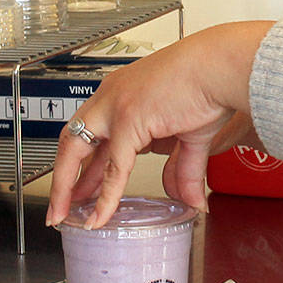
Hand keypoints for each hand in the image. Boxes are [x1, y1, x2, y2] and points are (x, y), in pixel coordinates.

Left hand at [47, 22, 273, 228]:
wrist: (222, 65)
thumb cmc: (211, 84)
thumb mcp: (191, 135)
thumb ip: (184, 169)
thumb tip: (188, 199)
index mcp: (122, 94)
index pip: (90, 131)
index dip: (83, 163)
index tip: (79, 186)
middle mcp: (111, 98)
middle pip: (72, 139)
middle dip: (64, 176)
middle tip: (60, 205)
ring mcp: (116, 109)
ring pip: (77, 151)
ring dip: (68, 187)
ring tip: (63, 215)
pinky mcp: (129, 121)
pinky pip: (115, 168)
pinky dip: (106, 197)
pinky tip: (100, 216)